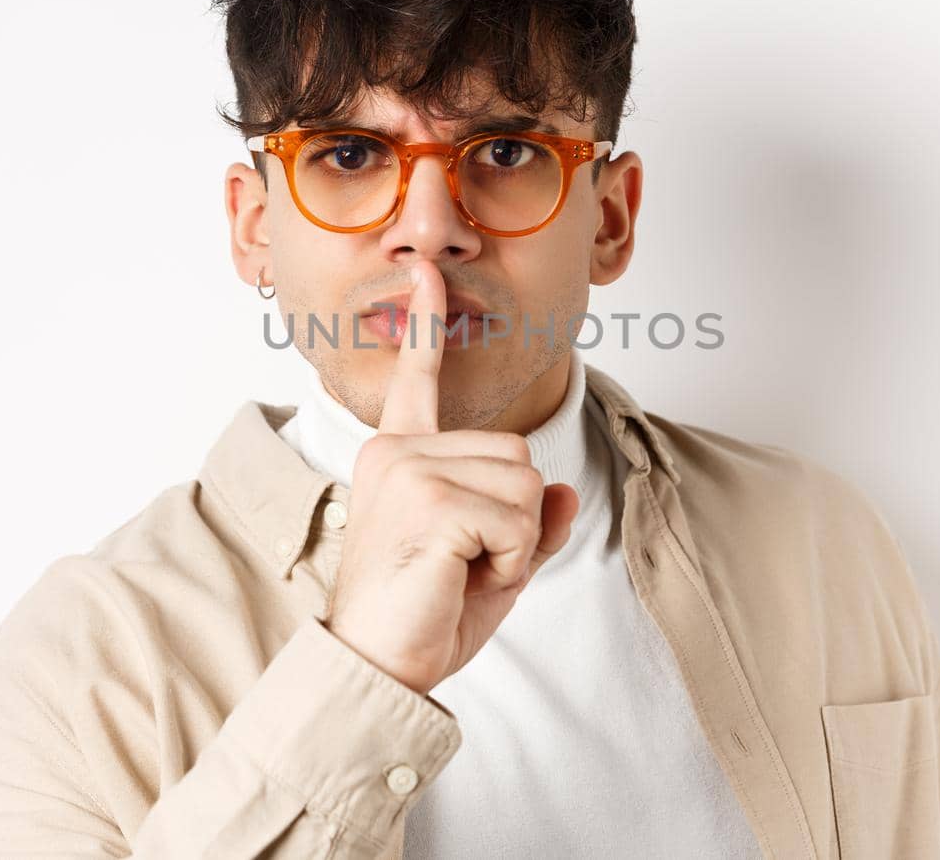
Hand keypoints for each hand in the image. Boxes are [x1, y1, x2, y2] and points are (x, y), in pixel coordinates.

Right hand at [324, 258, 580, 693]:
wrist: (376, 668)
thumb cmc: (421, 619)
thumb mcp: (490, 564)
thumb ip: (528, 522)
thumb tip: (563, 490)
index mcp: (398, 457)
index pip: (417, 382)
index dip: (425, 326)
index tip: (424, 271)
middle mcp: (395, 452)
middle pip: (516, 451)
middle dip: (516, 518)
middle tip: (465, 563)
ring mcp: (409, 471)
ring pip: (524, 480)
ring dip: (516, 541)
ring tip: (462, 571)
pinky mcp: (429, 500)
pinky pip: (519, 517)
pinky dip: (512, 559)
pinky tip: (464, 578)